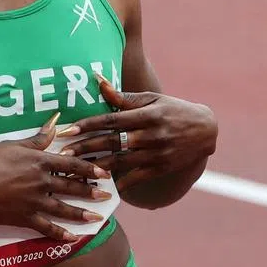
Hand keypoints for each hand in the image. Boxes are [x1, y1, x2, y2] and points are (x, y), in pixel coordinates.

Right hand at [0, 112, 114, 242]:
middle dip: (91, 191)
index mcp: (41, 162)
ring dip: (82, 214)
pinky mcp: (26, 217)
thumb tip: (55, 123)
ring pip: (64, 208)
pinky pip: (46, 227)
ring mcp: (36, 201)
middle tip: (108, 196)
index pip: (71, 164)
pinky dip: (60, 234)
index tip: (104, 172)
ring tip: (97, 218)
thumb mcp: (13, 145)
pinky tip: (73, 238)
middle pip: (72, 186)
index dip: (89, 168)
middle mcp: (43, 182)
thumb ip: (37, 138)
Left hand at [57, 75, 217, 193]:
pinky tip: (101, 185)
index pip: (111, 120)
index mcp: (147, 114)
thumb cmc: (173, 110)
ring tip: (74, 171)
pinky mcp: (161, 168)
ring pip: (120, 162)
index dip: (88, 125)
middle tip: (62, 153)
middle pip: (112, 142)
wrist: (205, 130)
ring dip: (95, 167)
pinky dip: (119, 182)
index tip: (67, 130)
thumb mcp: (152, 100)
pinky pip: (136, 177)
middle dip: (85, 148)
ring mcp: (157, 153)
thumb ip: (123, 97)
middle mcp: (151, 134)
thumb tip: (97, 81)